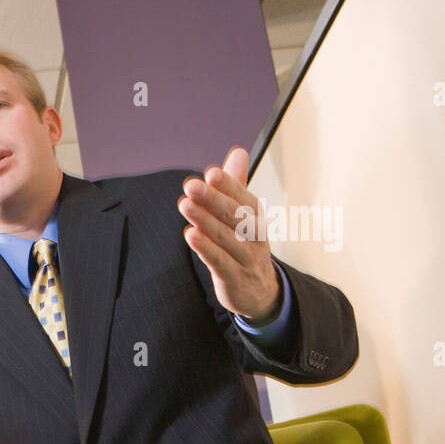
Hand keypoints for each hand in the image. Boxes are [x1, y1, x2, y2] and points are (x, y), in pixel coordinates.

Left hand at [178, 147, 280, 323]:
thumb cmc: (245, 245)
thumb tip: (238, 151)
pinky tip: (191, 235)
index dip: (229, 186)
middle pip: (235, 216)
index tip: (211, 173)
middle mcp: (255, 236)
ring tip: (185, 205)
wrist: (259, 291)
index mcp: (256, 218)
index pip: (244, 198)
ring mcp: (246, 258)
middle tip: (191, 185)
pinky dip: (206, 249)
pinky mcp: (235, 278)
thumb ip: (236, 186)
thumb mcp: (243, 216)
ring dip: (205, 221)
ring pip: (227, 238)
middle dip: (213, 200)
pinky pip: (220, 262)